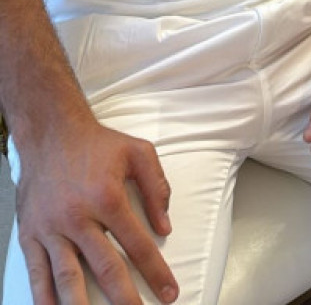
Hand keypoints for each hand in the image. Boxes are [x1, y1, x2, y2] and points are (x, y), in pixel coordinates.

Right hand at [16, 118, 176, 304]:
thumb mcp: (138, 152)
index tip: (169, 293)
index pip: (137, 245)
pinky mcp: (31, 234)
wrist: (50, 132)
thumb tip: (165, 226)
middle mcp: (78, 217)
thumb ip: (156, 187)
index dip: (156, 272)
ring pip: (69, 277)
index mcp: (108, 198)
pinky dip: (44, 298)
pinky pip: (37, 273)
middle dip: (126, 299)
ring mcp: (52, 229)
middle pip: (106, 268)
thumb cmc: (96, 143)